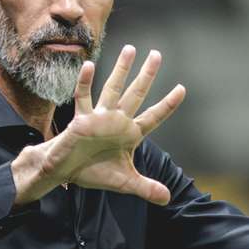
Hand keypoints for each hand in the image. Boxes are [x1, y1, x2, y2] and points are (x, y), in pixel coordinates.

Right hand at [13, 45, 184, 204]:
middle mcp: (117, 121)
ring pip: (113, 89)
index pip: (154, 117)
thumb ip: (146, 188)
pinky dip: (85, 83)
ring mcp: (100, 117)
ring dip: (121, 70)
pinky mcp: (82, 120)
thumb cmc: (94, 172)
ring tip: (130, 49)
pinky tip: (89, 66)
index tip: (182, 89)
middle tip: (157, 54)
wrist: (65, 171)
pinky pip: (83, 98)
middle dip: (147, 75)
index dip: (168, 105)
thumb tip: (168, 199)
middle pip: (136, 94)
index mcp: (130, 134)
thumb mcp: (125, 183)